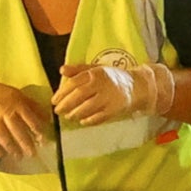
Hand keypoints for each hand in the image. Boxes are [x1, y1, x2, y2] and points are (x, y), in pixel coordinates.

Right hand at [0, 70, 51, 166]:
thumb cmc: (0, 94)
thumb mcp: (17, 95)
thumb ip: (32, 106)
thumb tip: (48, 119)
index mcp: (16, 103)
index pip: (30, 118)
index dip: (38, 130)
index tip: (43, 140)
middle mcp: (4, 111)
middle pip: (17, 130)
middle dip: (26, 143)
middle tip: (32, 154)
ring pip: (3, 136)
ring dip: (12, 148)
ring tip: (19, 156)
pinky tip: (1, 154)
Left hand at [52, 59, 173, 125]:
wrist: (136, 86)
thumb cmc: (112, 78)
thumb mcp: (95, 69)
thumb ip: (78, 70)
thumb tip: (61, 70)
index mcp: (95, 73)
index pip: (74, 83)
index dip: (62, 93)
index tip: (54, 101)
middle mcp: (102, 84)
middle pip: (79, 95)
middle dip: (66, 104)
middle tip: (58, 111)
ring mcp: (109, 97)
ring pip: (88, 107)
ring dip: (75, 113)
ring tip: (69, 117)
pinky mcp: (116, 109)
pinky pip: (100, 117)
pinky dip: (89, 120)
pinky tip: (82, 121)